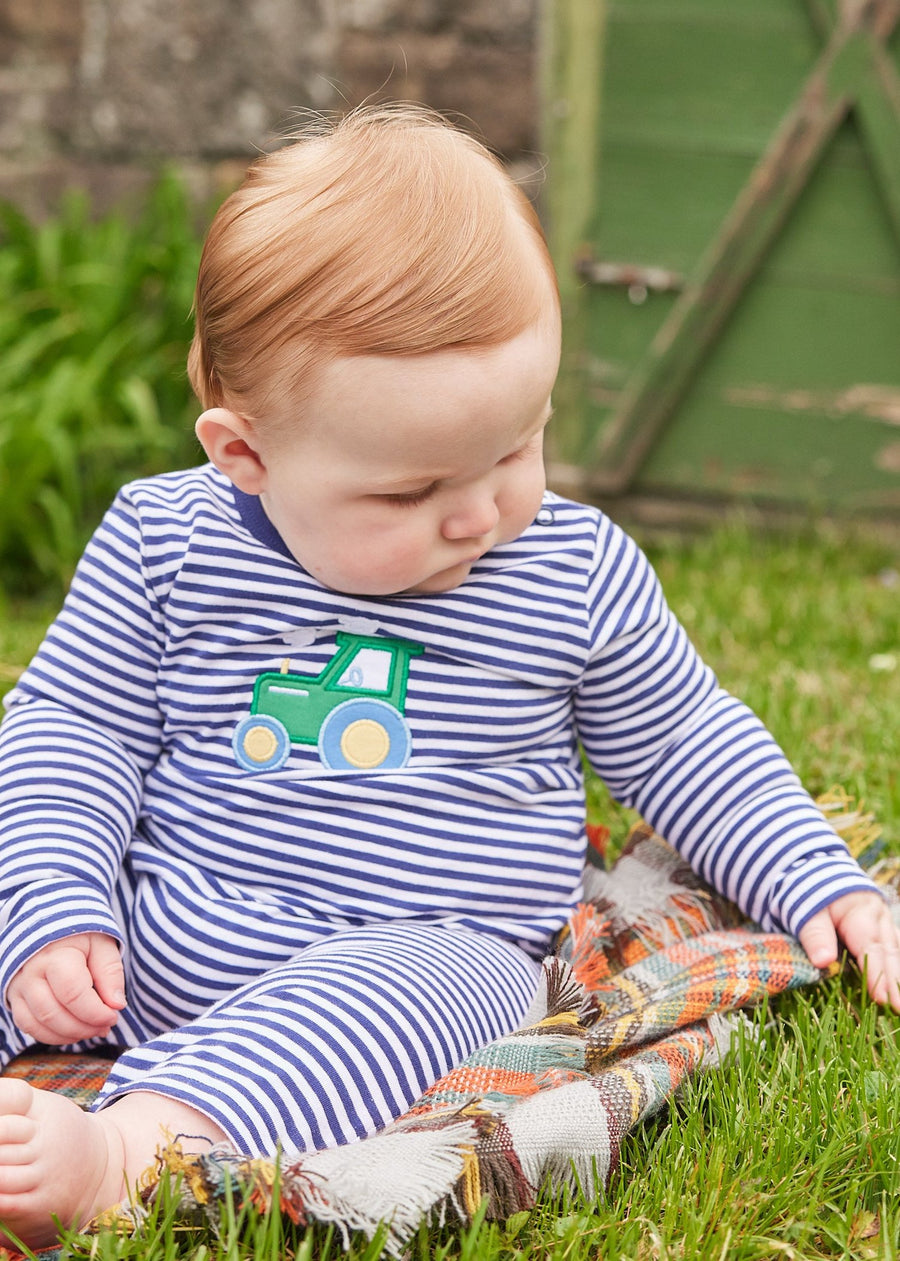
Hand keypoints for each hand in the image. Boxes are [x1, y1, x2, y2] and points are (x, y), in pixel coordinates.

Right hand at [7, 932, 125, 1044]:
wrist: (51, 928)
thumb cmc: (80, 937)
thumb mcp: (102, 945)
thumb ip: (111, 973)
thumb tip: (116, 1005)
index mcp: (55, 955)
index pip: (72, 993)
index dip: (95, 1012)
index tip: (114, 1015)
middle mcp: (31, 972)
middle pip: (53, 1013)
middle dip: (84, 1027)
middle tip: (105, 1025)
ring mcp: (19, 987)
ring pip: (39, 1024)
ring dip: (70, 1035)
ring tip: (93, 1029)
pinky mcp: (15, 999)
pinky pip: (28, 1026)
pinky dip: (52, 1035)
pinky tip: (74, 1031)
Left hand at [798, 891, 899, 1010]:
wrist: (819, 871)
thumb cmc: (813, 894)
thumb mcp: (807, 910)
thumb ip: (815, 935)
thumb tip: (823, 962)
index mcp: (861, 913)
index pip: (871, 949)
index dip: (876, 975)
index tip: (883, 999)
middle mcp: (879, 919)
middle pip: (889, 953)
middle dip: (894, 983)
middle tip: (899, 1008)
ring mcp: (884, 923)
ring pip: (895, 951)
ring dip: (898, 976)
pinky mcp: (882, 929)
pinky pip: (893, 947)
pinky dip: (895, 964)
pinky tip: (898, 983)